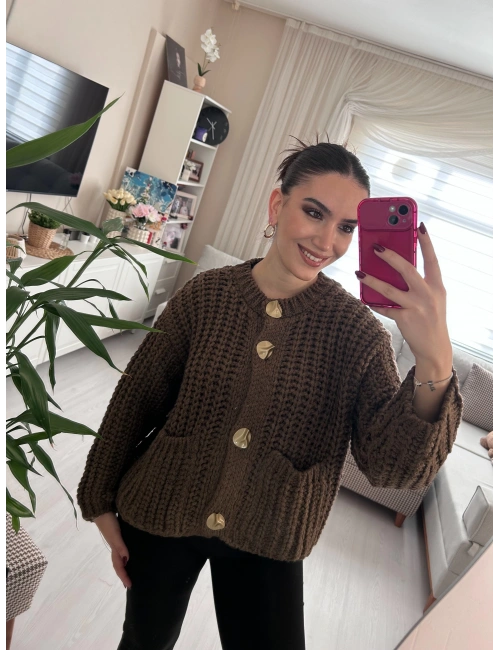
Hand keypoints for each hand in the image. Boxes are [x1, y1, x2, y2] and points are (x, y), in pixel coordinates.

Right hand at [93, 513, 131, 588]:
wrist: (101, 510)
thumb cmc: (108, 522)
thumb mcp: (115, 534)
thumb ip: (120, 545)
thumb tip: (127, 559)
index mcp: (114, 549)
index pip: (119, 566)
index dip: (124, 576)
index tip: (129, 586)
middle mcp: (115, 547)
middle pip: (118, 564)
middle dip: (123, 575)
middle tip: (129, 584)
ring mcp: (115, 541)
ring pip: (119, 558)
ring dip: (123, 567)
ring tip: (129, 573)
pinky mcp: (117, 535)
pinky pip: (121, 550)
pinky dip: (124, 556)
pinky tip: (128, 555)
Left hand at [356, 222, 452, 369]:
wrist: (435, 347)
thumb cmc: (431, 318)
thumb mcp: (432, 298)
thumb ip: (419, 283)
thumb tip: (396, 267)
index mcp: (437, 286)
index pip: (432, 260)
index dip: (426, 243)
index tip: (419, 225)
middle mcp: (428, 294)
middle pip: (407, 269)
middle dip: (390, 256)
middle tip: (376, 246)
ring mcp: (417, 307)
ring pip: (389, 289)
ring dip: (372, 280)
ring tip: (359, 273)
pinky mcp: (405, 319)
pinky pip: (385, 307)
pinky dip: (374, 302)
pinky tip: (364, 298)